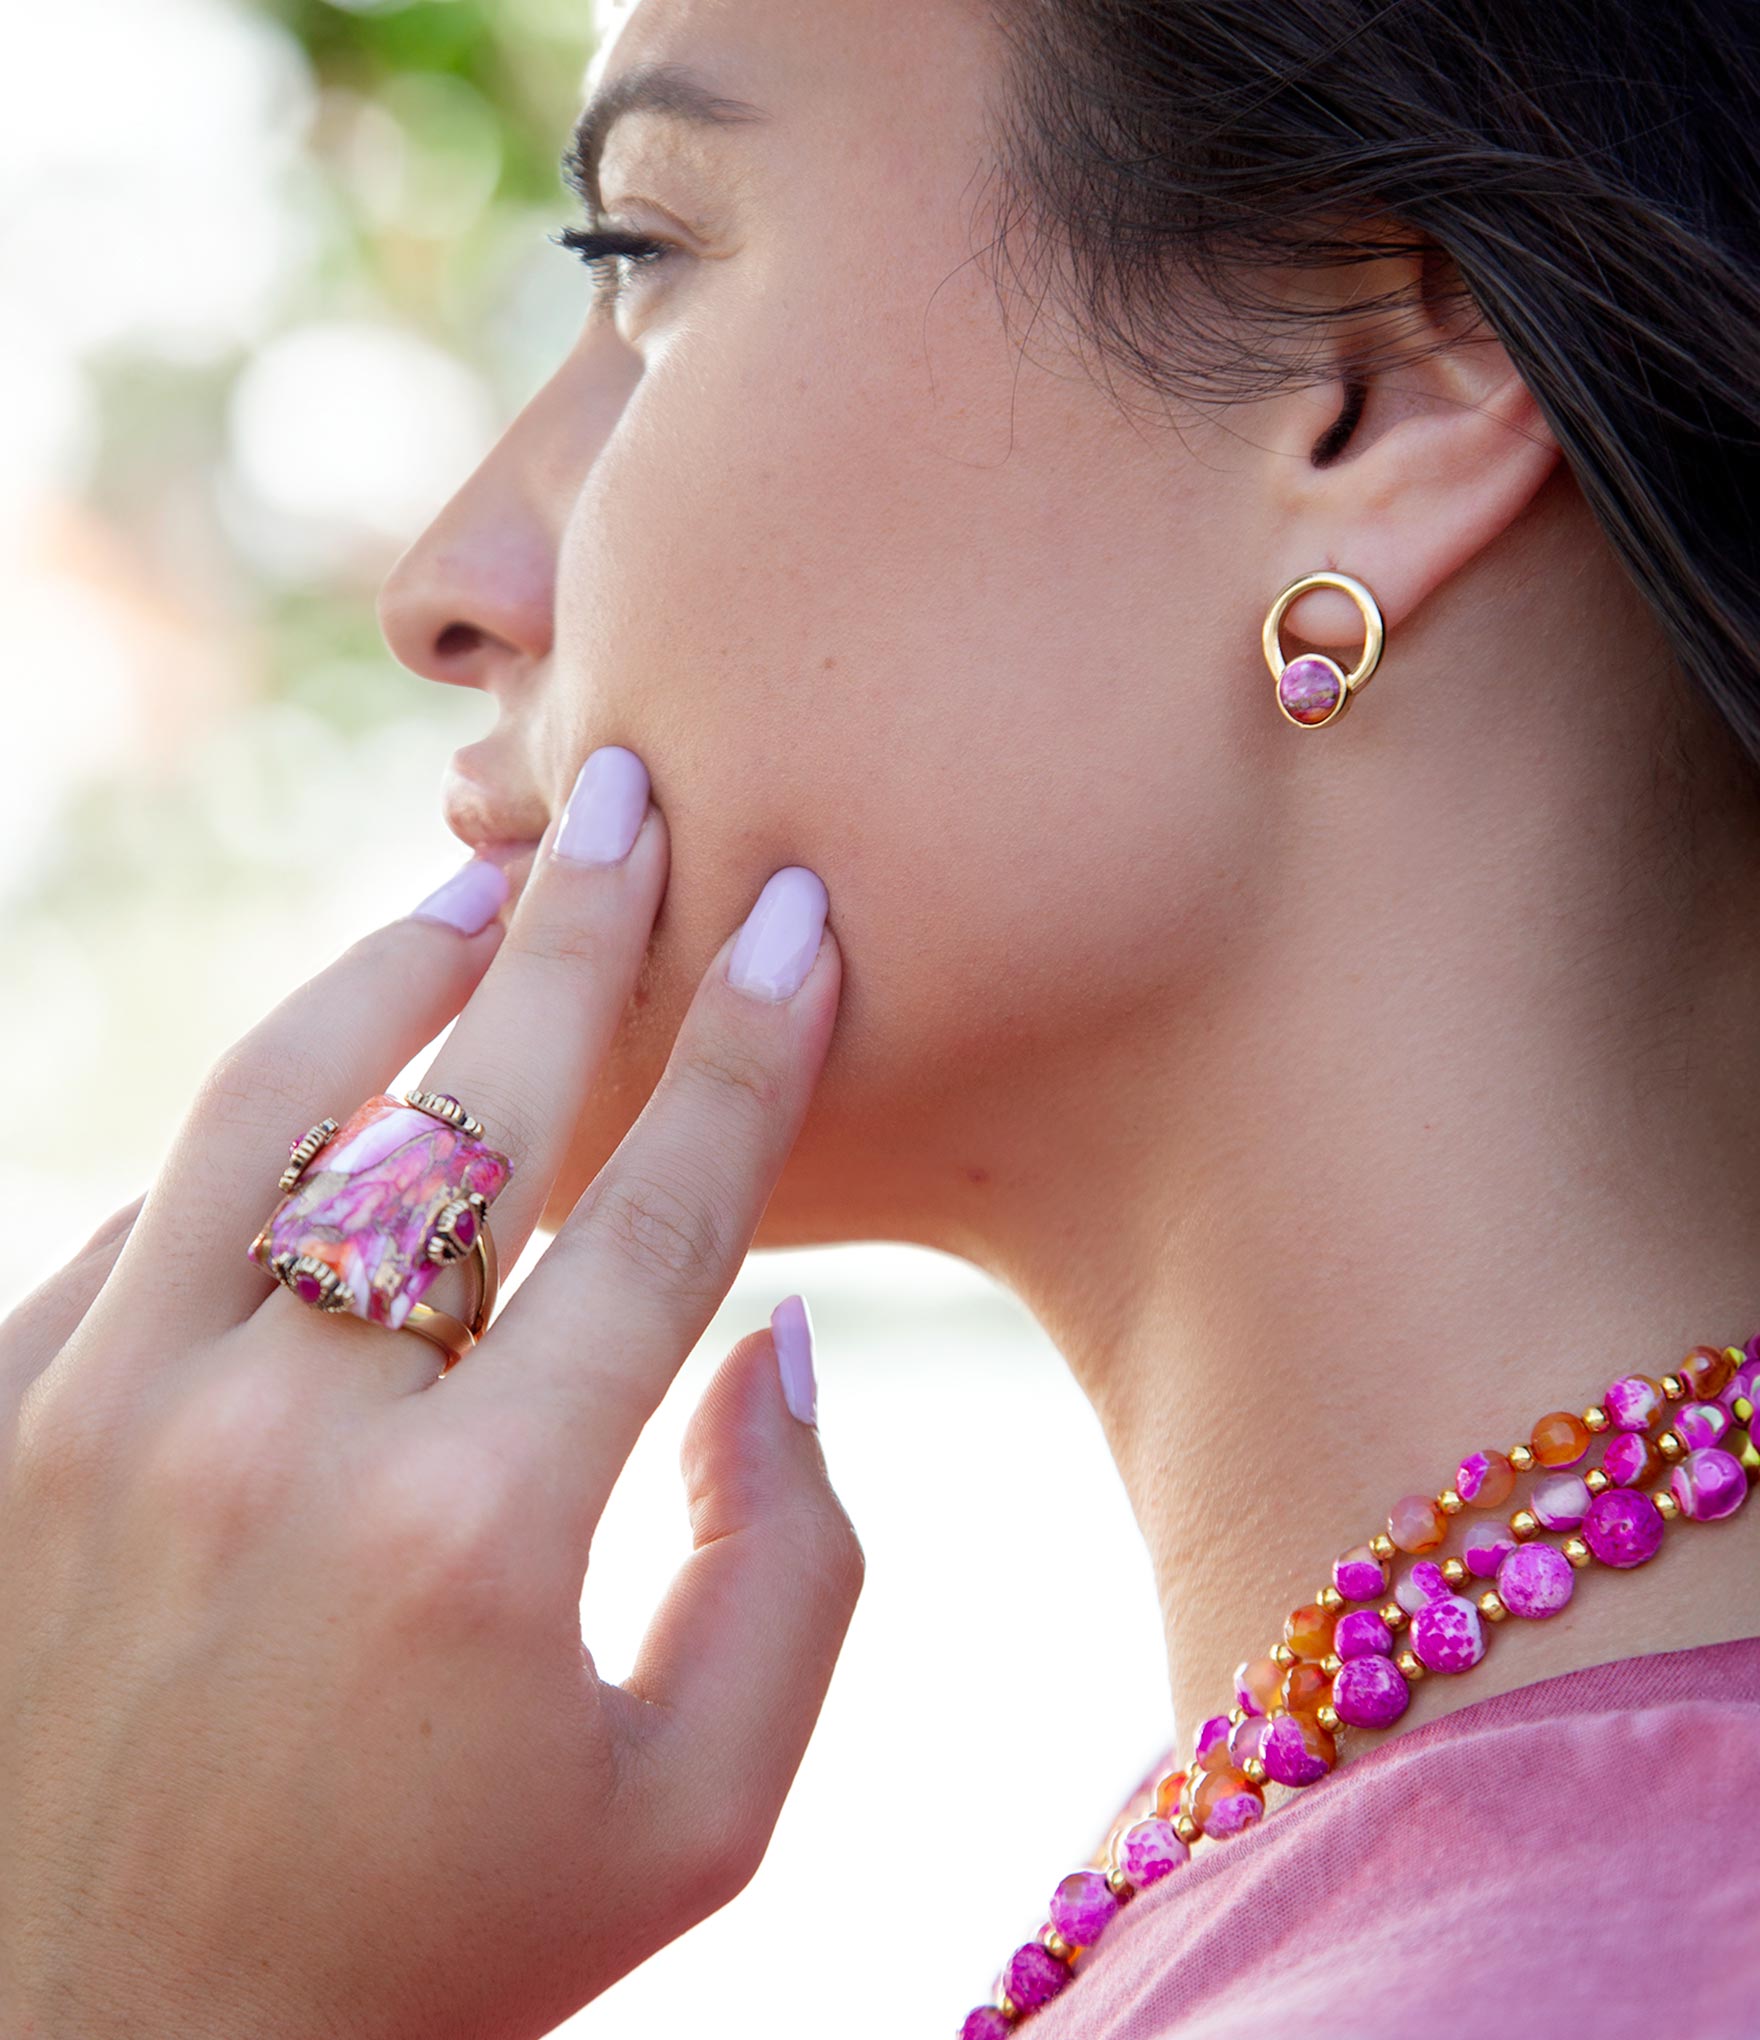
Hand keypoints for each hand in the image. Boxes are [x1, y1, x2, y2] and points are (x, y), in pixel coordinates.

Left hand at [0, 752, 859, 2038]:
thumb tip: (782, 1344)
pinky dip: (261, 1144)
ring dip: (394, 974)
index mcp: (483, 1537)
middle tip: (627, 795)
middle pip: (474, 1108)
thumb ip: (786, 1572)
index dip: (747, 1048)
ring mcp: (107, 1419)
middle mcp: (285, 1442)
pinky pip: (148, 1219)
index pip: (660, 1215)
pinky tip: (336, 1107)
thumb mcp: (689, 1819)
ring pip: (279, 1109)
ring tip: (471, 885)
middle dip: (577, 930)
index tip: (797, 917)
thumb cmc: (429, 1962)